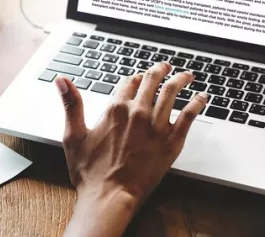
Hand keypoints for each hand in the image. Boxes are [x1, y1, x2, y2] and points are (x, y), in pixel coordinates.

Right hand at [55, 62, 207, 236]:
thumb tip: (61, 80)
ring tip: (186, 75)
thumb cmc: (89, 172)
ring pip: (172, 93)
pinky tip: (202, 97)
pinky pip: (189, 116)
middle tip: (165, 67)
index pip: (128, 82)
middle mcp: (138, 112)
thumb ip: (71, 104)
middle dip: (159, 71)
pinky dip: (197, 103)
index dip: (134, 77)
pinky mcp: (171, 142)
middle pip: (152, 82)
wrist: (109, 197)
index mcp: (115, 109)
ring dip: (180, 80)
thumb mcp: (73, 135)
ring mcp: (157, 126)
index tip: (138, 77)